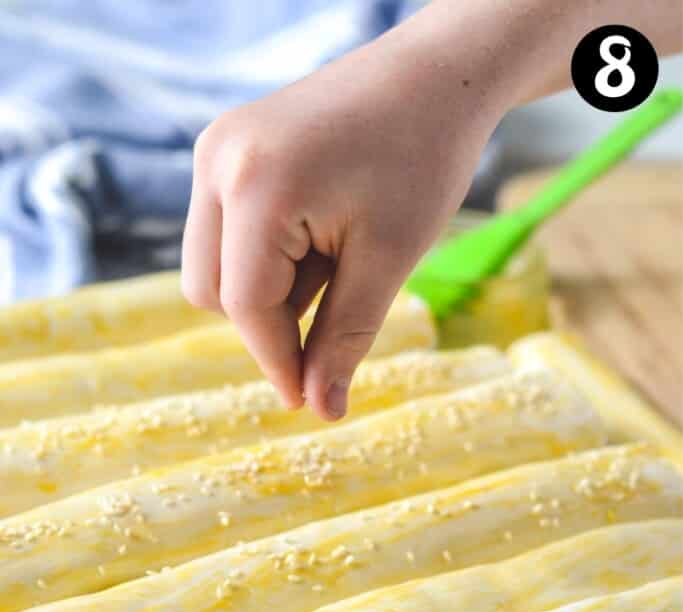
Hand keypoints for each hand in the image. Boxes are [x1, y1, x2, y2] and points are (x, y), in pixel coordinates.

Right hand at [181, 10, 503, 417]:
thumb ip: (345, 337)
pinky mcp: (225, 150)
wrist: (434, 75)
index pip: (246, 305)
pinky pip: (225, 233)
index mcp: (256, 185)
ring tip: (336, 264)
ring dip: (265, 293)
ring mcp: (215, 151)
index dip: (278, 361)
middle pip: (211, 291)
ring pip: (211, 267)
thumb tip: (320, 410)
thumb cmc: (423, 158)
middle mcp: (218, 162)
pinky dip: (265, 260)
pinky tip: (319, 241)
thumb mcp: (388, 259)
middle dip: (267, 326)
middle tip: (332, 328)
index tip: (309, 402)